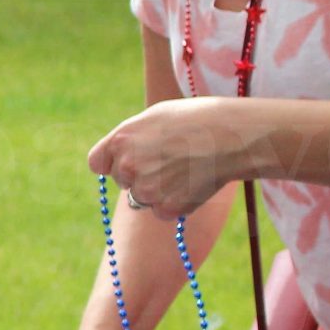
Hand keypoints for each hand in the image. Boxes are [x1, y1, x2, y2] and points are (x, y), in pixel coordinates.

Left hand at [87, 97, 246, 218]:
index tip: (130, 160)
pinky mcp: (166, 207)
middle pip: (123, 182)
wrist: (231, 136)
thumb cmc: (195, 120)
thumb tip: (118, 156)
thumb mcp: (153, 118)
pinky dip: (175, 203)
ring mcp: (146, 189)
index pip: (98, 163)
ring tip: (185, 170)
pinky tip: (193, 183)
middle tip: (171, 161)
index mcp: (120, 141)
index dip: (113, 163)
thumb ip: (130, 138)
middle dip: (141, 175)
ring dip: (158, 191)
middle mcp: (127, 166)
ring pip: (142, 199)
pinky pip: (162, 211)